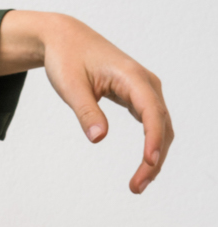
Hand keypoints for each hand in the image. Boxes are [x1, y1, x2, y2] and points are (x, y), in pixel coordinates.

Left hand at [0, 10, 172, 193]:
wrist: (65, 38)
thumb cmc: (66, 58)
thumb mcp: (70, 86)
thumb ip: (86, 111)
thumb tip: (99, 139)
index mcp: (132, 76)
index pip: (151, 111)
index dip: (152, 139)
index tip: (149, 162)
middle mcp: (146, 83)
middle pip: (161, 124)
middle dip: (154, 157)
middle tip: (136, 187)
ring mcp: (145, 89)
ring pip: (161, 127)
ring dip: (155, 155)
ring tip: (138, 184)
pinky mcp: (138, 96)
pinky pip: (152, 123)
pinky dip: (151, 145)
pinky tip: (144, 165)